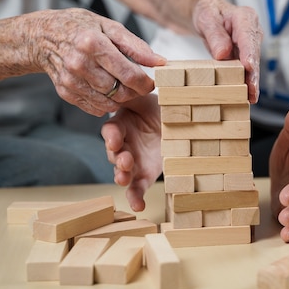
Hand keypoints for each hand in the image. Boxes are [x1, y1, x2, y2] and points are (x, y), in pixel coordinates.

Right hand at [29, 8, 165, 115]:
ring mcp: (70, 80)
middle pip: (119, 91)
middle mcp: (79, 63)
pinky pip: (94, 108)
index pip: (128, 74)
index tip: (150, 82)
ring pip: (108, 103)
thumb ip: (135, 45)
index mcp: (92, 43)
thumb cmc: (80, 28)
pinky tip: (105, 89)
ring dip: (120, 99)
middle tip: (138, 85)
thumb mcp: (109, 26)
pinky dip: (105, 103)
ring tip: (121, 85)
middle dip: (134, 92)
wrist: (43, 36)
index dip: (145, 83)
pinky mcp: (65, 92)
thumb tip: (160, 62)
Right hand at [100, 94, 161, 211]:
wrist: (177, 122)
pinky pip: (137, 188)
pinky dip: (136, 198)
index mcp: (122, 124)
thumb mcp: (148, 98)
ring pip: (121, 171)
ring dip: (121, 176)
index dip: (111, 135)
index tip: (115, 139)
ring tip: (123, 178)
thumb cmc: (160, 107)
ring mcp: (133, 161)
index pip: (111, 130)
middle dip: (117, 157)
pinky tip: (138, 206)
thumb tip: (133, 83)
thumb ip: (136, 94)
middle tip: (124, 160)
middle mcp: (124, 144)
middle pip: (113, 153)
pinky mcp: (144, 175)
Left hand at [192, 0, 261, 102]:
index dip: (249, 54)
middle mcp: (252, 32)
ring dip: (251, 82)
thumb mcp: (206, 18)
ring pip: (252, 65)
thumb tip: (223, 53)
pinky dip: (245, 82)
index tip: (249, 68)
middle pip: (254, 55)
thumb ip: (215, 34)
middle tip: (252, 91)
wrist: (209, 15)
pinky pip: (246, 69)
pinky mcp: (245, 56)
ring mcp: (250, 45)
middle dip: (253, 74)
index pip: (248, 38)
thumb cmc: (209, 12)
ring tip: (250, 98)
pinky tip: (245, 95)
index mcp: (245, 18)